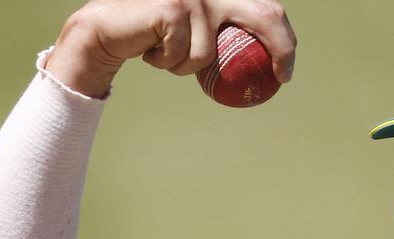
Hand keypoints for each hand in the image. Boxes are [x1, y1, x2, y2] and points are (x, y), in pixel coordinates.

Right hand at [46, 0, 296, 96]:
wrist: (108, 30)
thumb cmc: (155, 36)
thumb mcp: (196, 34)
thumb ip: (224, 35)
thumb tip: (264, 64)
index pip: (267, 8)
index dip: (284, 39)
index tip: (285, 70)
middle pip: (264, 15)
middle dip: (282, 47)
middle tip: (282, 77)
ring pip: (211, 53)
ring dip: (187, 68)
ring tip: (166, 54)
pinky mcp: (175, 7)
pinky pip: (187, 56)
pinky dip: (169, 63)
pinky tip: (152, 50)